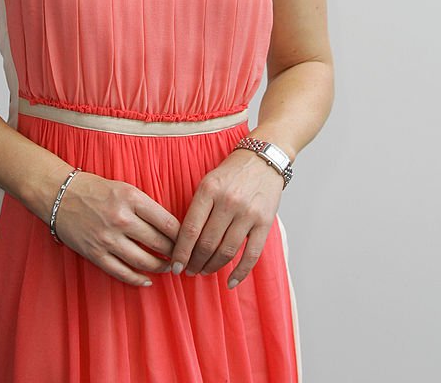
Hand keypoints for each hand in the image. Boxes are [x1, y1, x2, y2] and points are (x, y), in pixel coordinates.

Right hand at [52, 171, 180, 286]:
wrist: (61, 194)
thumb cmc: (97, 189)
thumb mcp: (125, 189)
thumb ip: (147, 207)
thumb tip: (172, 229)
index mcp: (131, 198)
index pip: (167, 222)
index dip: (182, 236)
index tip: (189, 241)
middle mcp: (121, 218)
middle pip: (159, 243)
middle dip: (174, 254)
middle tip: (183, 258)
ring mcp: (107, 238)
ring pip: (143, 261)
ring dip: (160, 268)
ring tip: (168, 268)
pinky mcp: (95, 253)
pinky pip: (121, 272)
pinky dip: (137, 279)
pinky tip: (147, 281)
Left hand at [170, 150, 283, 288]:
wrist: (263, 158)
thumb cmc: (231, 173)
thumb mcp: (208, 181)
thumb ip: (197, 208)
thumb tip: (183, 242)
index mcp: (209, 189)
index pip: (190, 229)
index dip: (181, 252)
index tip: (175, 266)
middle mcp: (228, 201)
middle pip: (207, 243)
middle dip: (195, 262)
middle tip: (189, 271)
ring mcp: (248, 213)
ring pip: (226, 251)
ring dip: (213, 267)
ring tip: (205, 271)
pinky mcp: (265, 222)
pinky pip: (251, 254)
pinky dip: (240, 272)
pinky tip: (230, 281)